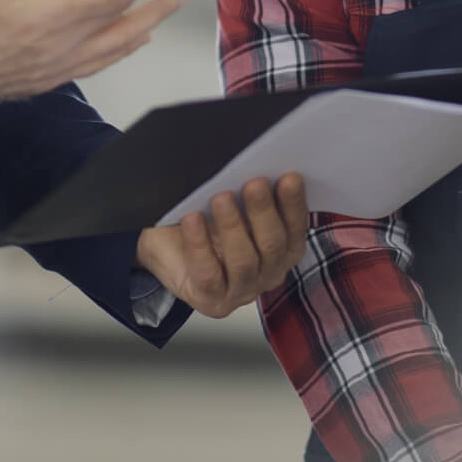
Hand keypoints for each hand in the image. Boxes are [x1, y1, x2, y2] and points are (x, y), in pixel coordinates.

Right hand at [0, 0, 191, 121]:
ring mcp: (58, 66)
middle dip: (158, 2)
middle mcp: (62, 45)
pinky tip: (126, 44)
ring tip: (162, 14)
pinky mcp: (49, 79)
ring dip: (145, 27)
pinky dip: (120, 50)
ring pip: (116, 47)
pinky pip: (98, 64)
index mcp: (48, 16)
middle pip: (126, 21)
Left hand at [134, 174, 308, 318]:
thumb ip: (248, 190)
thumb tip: (257, 162)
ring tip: (221, 198)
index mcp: (283, 249)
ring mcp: (242, 291)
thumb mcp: (230, 201)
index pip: (296, 229)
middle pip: (273, 245)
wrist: (166, 248)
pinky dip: (199, 245)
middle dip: (264, 212)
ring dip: (233, 227)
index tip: (289, 177)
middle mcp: (269, 273)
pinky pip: (209, 274)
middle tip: (254, 183)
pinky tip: (192, 220)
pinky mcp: (213, 300)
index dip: (294, 203)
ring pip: (244, 261)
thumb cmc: (205, 221)